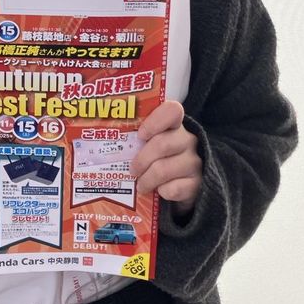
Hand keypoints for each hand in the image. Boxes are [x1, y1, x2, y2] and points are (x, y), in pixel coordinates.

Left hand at [131, 100, 202, 216]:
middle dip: (141, 160)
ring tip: (140, 185)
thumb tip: (105, 143)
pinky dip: (162, 192)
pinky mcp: (197, 184)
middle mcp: (188, 140)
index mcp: (175, 125)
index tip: (140, 135)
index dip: (155, 121)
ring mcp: (194, 162)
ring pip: (164, 169)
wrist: (184, 186)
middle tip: (132, 170)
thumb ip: (136, 141)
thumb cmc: (159, 160)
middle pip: (162, 144)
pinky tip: (159, 192)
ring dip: (147, 180)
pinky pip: (174, 189)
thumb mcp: (150, 145)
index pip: (172, 111)